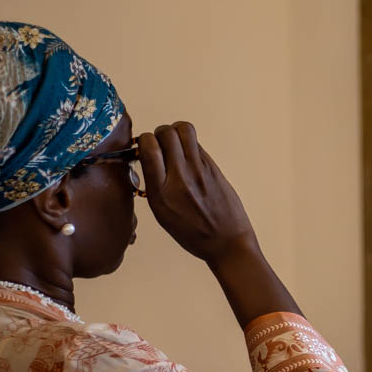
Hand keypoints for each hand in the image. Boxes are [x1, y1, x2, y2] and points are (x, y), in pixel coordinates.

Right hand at [137, 122, 256, 263]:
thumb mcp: (162, 215)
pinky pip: (197, 144)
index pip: (148, 148)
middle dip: (160, 133)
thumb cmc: (193, 234)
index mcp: (162, 193)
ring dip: (176, 131)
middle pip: (166, 133)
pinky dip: (189, 145)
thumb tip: (148, 158)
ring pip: (184, 130)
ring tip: (176, 145)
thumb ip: (154, 185)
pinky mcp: (213, 167)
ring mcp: (199, 170)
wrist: (227, 242)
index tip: (146, 148)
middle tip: (161, 144)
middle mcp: (180, 178)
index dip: (144, 141)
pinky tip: (189, 159)